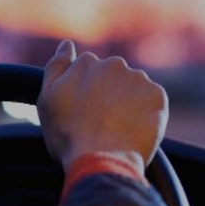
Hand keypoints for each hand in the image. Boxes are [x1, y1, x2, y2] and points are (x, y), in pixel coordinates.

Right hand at [37, 40, 167, 169]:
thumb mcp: (46, 100)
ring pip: (133, 87)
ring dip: (128, 102)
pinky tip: (132, 130)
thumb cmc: (68, 135)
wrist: (101, 161)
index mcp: (86, 62)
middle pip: (112, 76)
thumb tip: (67, 44)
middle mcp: (114, 64)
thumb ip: (56, 66)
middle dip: (108, 93)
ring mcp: (138, 79)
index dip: (85, 93)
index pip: (88, 71)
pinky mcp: (158, 96)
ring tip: (117, 128)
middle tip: (100, 122)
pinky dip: (145, 113)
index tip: (83, 112)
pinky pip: (152, 101)